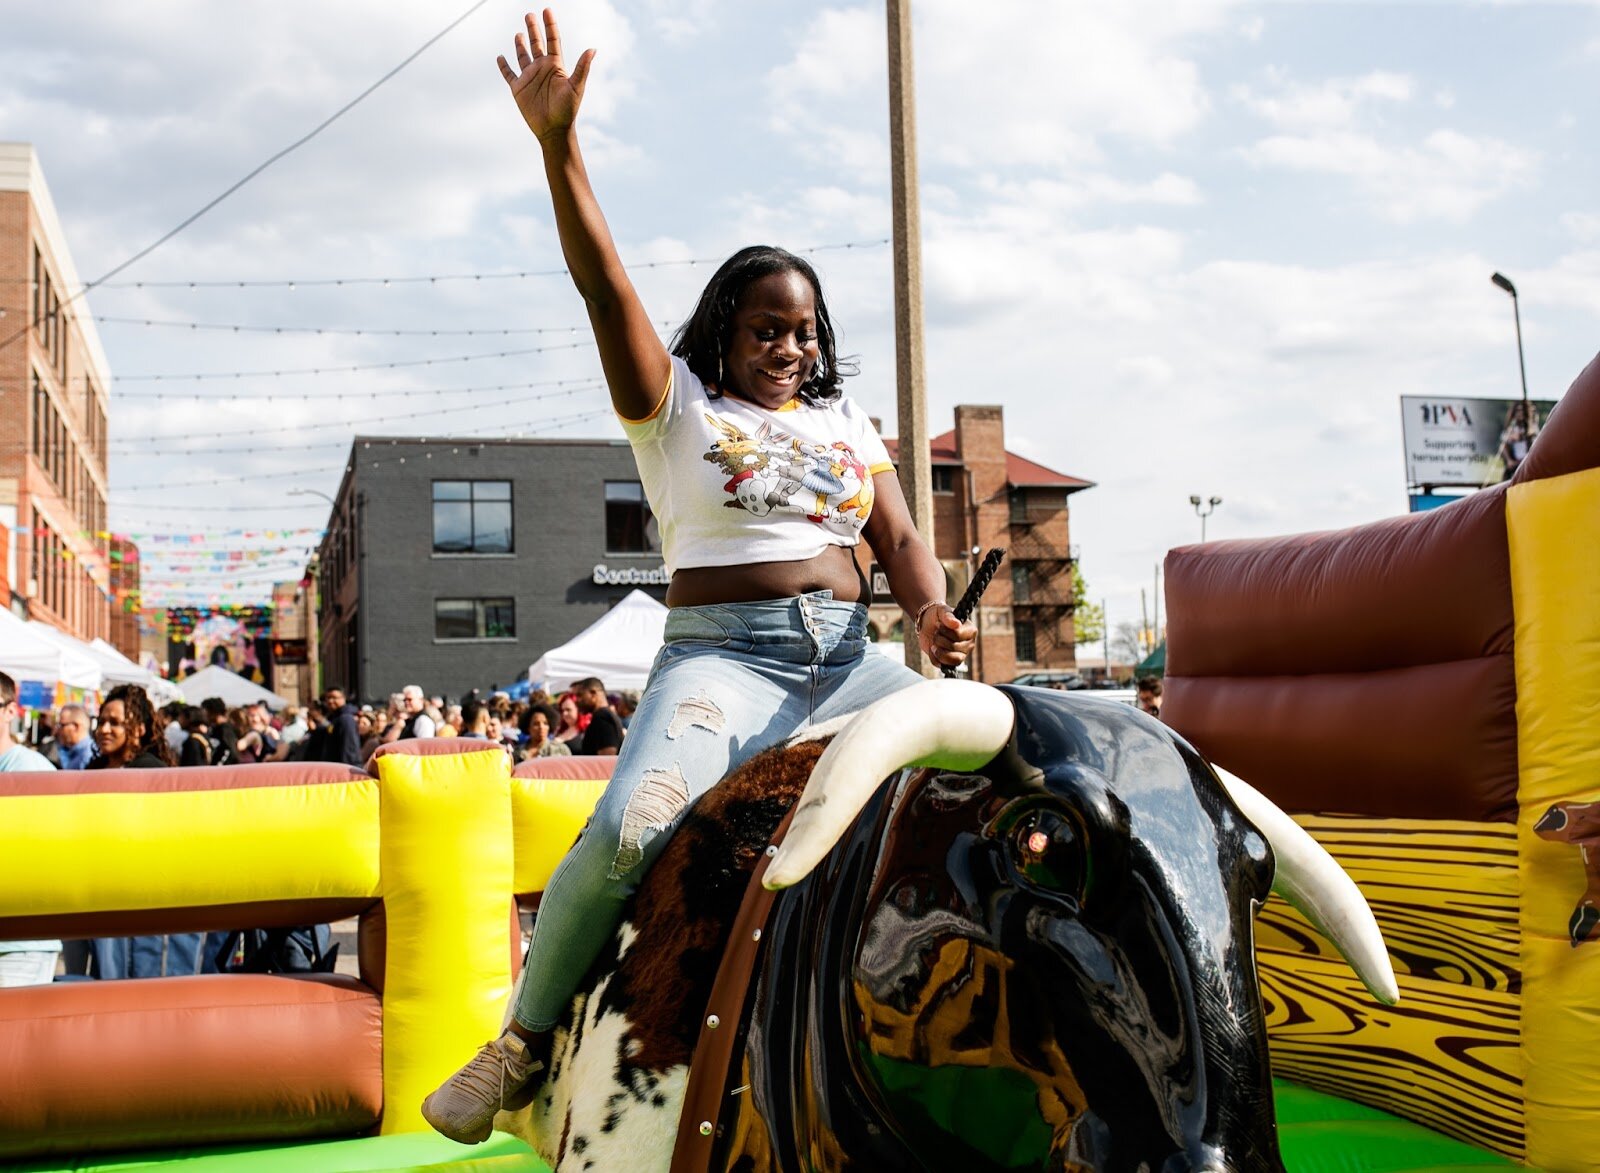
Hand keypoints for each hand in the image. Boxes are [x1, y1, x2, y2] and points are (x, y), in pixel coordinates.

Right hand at [497, 9, 595, 142]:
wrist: (554, 130)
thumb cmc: (568, 110)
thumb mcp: (576, 87)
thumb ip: (582, 67)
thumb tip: (593, 49)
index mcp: (555, 66)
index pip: (553, 40)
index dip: (550, 25)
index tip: (547, 10)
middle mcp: (542, 69)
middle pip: (536, 44)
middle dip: (533, 29)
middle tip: (529, 14)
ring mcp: (529, 77)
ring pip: (523, 56)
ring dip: (520, 45)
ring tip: (519, 33)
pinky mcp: (518, 88)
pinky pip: (509, 74)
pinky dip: (504, 66)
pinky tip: (500, 57)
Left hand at [917, 604, 977, 667]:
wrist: (928, 624)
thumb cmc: (939, 616)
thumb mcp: (942, 611)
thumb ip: (948, 616)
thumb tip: (957, 624)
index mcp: (971, 631)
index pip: (958, 635)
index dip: (945, 631)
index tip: (938, 624)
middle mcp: (969, 645)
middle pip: (953, 647)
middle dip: (939, 639)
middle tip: (936, 632)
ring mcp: (961, 655)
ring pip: (950, 659)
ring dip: (938, 650)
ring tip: (934, 642)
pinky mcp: (950, 663)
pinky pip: (941, 664)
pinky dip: (933, 656)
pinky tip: (932, 648)